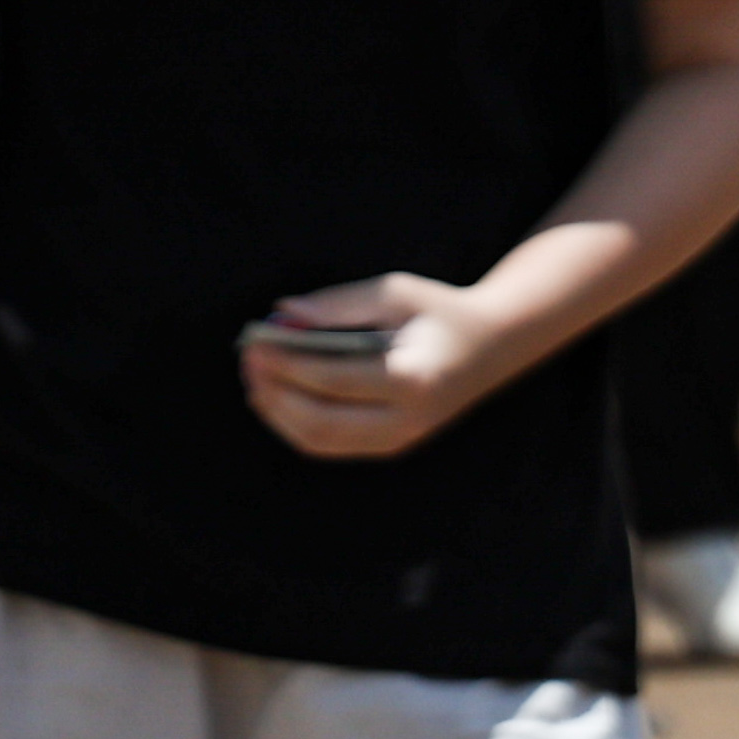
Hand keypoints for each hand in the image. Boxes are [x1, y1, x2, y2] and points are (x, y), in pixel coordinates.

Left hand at [241, 274, 495, 457]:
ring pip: (320, 442)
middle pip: (321, 422)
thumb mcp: (394, 292)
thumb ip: (338, 304)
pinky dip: (295, 425)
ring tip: (255, 379)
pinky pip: (330, 445)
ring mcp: (398, 440)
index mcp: (412, 379)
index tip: (256, 342)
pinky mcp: (388, 446)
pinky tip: (276, 397)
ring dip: (278, 413)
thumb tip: (283, 314)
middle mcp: (406, 420)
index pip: (334, 381)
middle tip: (248, 360)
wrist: (490, 347)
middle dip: (275, 392)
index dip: (288, 365)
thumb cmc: (438, 312)